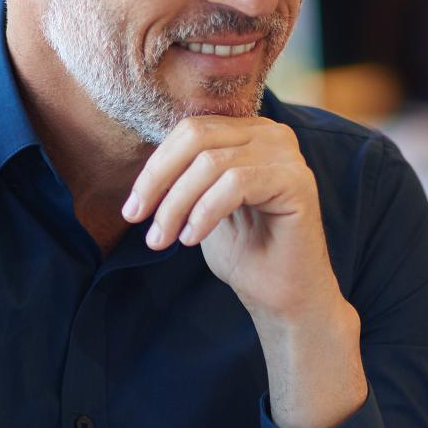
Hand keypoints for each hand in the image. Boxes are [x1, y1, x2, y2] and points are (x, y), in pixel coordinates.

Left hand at [121, 115, 337, 326]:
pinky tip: (192, 239)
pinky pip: (235, 184)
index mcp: (248, 133)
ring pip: (210, 164)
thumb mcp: (202, 205)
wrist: (282, 295)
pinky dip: (204, 212)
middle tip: (136, 219)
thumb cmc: (245, 252)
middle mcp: (271, 135)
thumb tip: (143, 168)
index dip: (155, 167)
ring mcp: (287, 155)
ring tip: (161, 240)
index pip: (190, 131)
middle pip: (197, 138)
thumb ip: (183, 176)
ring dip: (176, 205)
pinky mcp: (296, 181)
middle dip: (158, 180)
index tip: (132, 208)